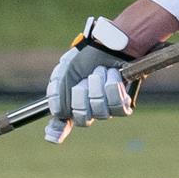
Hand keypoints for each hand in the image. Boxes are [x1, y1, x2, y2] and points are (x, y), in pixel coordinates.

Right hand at [44, 16, 139, 142]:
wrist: (106, 45)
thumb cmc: (84, 58)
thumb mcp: (64, 73)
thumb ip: (57, 94)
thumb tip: (58, 115)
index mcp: (71, 103)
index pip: (65, 122)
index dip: (59, 128)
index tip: (55, 132)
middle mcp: (89, 109)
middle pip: (82, 119)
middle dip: (81, 96)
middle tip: (84, 79)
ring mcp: (106, 108)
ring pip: (100, 111)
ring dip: (97, 87)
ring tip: (99, 71)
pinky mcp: (123, 104)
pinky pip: (116, 106)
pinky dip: (112, 87)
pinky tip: (111, 74)